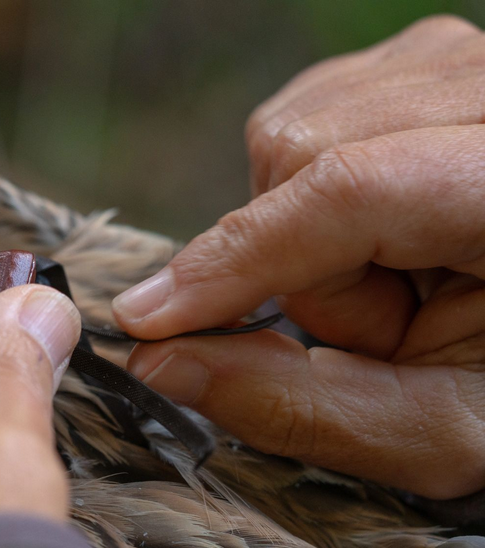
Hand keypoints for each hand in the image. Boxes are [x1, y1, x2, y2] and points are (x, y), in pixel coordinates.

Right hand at [112, 15, 484, 499]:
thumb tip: (157, 363)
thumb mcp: (439, 432)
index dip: (236, 259)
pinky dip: (311, 200)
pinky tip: (385, 238)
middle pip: (299, 153)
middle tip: (380, 328)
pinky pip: (301, 124)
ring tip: (395, 284)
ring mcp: (452, 62)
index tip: (148, 323)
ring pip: (288, 134)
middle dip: (298, 265)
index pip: (348, 191)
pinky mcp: (415, 66)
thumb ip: (299, 406)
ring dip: (304, 237)